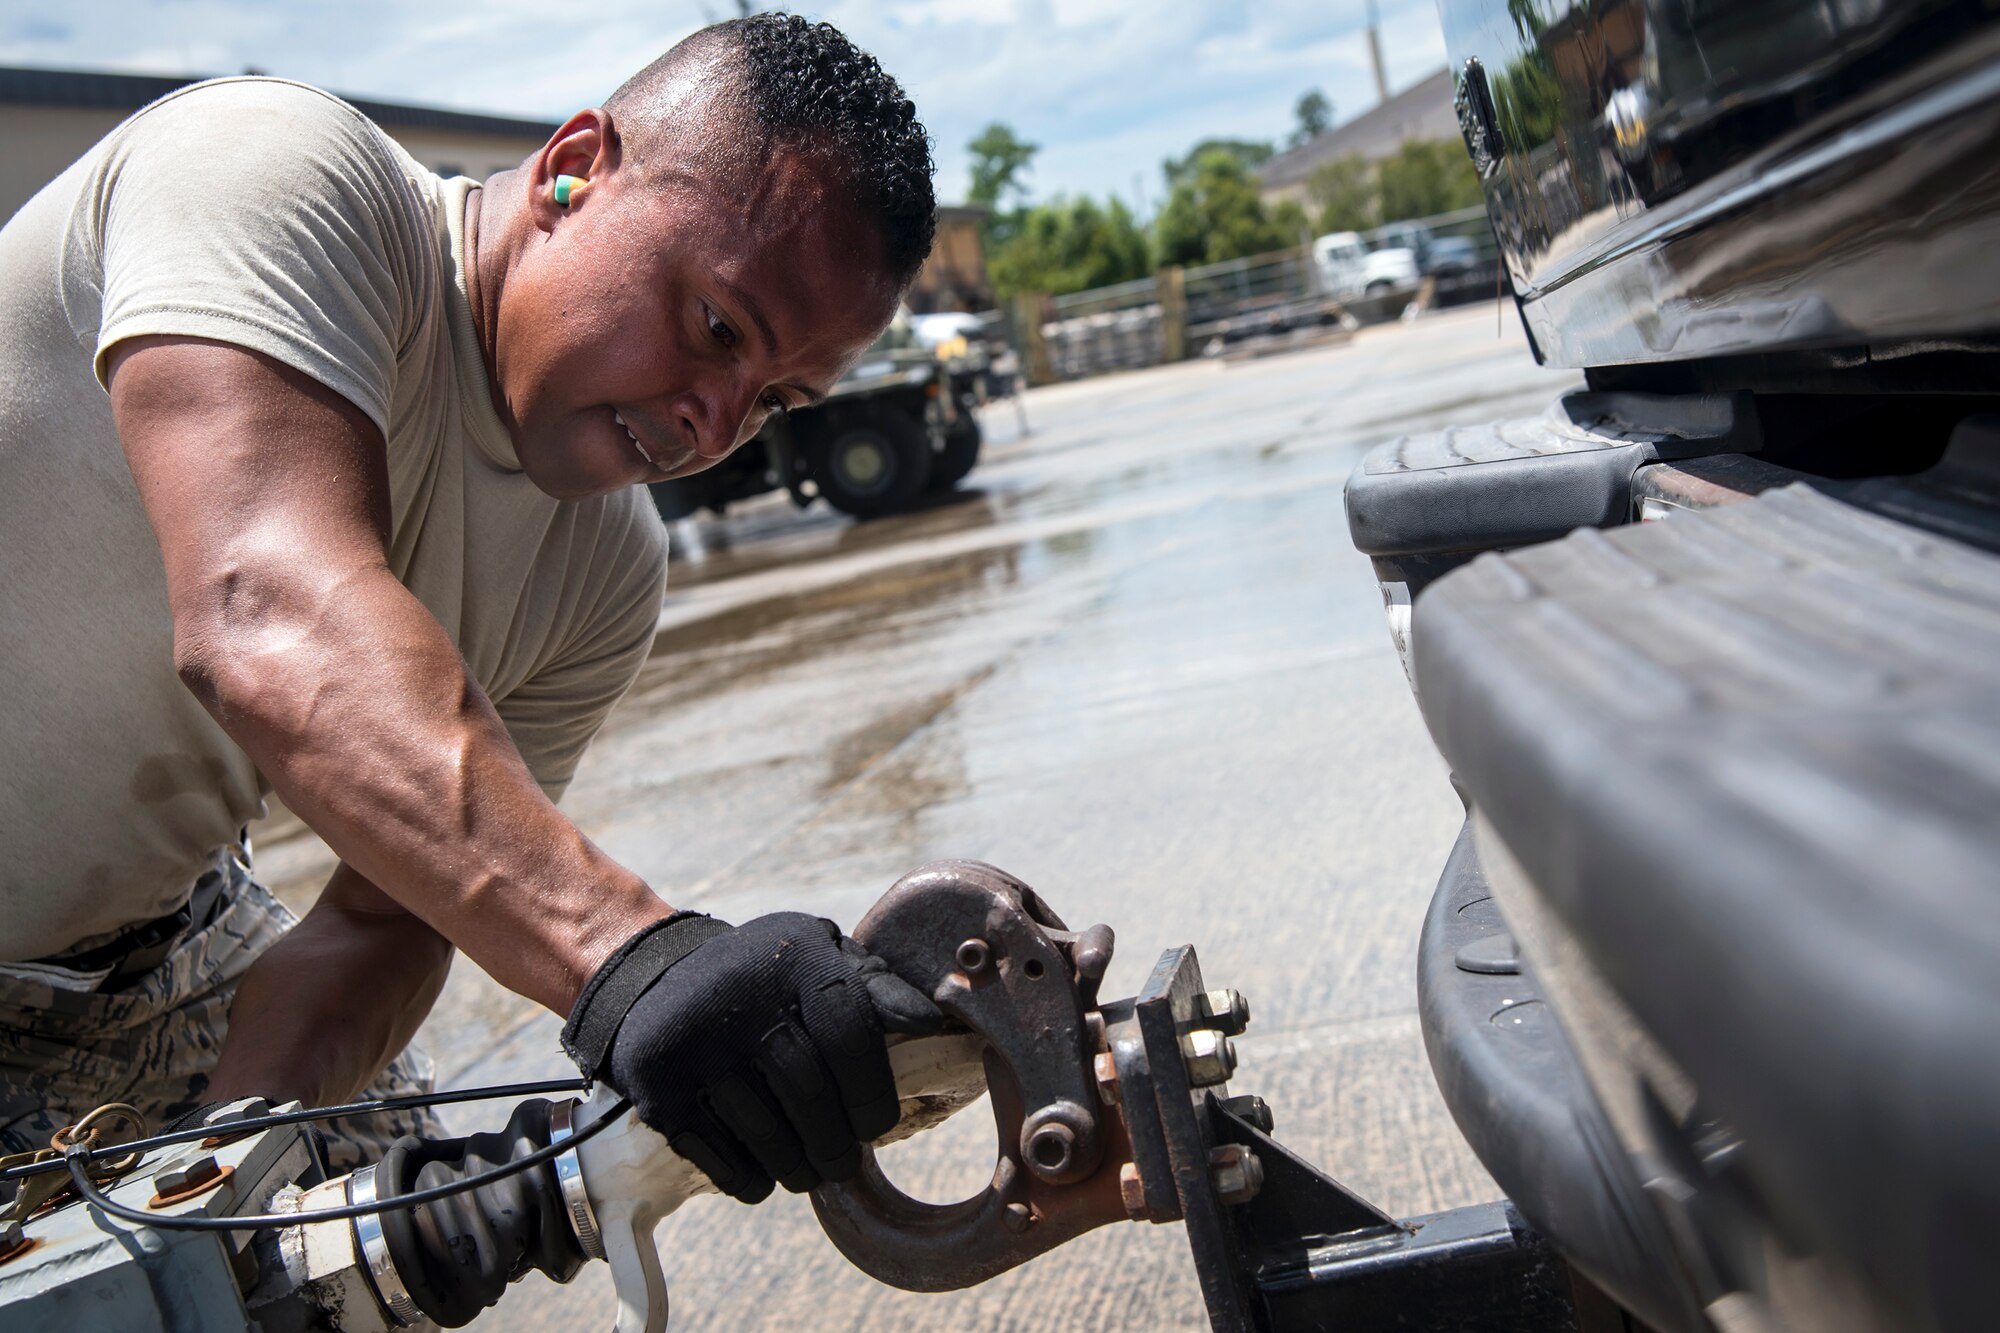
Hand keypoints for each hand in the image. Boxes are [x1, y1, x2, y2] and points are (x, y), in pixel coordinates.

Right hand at [561, 912, 941, 1202]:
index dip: (870, 1092)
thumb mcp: (820, 959)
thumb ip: (876, 989)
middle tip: (843, 1161)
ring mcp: (694, 1038)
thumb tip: (931, 1023)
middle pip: (807, 1091)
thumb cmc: (768, 978)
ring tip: (810, 1173)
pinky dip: (746, 1177)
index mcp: (797, 956)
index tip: (874, 1124)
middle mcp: (742, 991)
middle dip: (836, 1142)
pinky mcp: (658, 1082)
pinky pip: (715, 1152)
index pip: (850, 1033)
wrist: (658, 979)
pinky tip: (762, 1177)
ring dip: (796, 1167)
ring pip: (764, 1130)